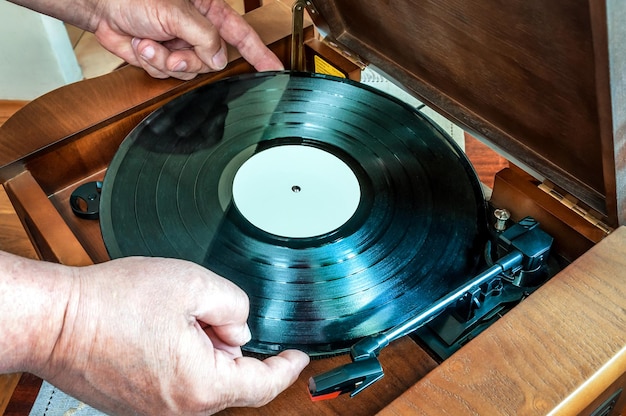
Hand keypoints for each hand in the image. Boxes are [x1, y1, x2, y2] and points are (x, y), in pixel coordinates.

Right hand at [33, 256, 308, 414]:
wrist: (56, 320)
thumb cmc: (113, 304)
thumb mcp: (193, 285)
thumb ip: (235, 306)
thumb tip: (241, 328)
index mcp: (202, 385)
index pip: (262, 385)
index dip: (286, 368)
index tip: (298, 357)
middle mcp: (180, 407)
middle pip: (230, 374)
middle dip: (226, 339)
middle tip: (201, 307)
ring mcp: (155, 408)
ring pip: (201, 373)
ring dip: (199, 343)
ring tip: (167, 316)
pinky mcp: (137, 400)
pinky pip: (176, 378)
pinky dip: (179, 353)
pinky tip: (154, 329)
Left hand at [91, 0, 283, 78]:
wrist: (102, 6)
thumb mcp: (177, 11)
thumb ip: (204, 37)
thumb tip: (219, 60)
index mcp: (209, 12)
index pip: (243, 36)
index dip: (260, 55)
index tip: (275, 70)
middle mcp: (197, 31)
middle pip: (211, 62)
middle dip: (188, 59)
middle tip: (170, 47)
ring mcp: (181, 46)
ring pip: (189, 72)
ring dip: (165, 61)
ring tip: (150, 41)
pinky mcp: (163, 58)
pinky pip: (167, 74)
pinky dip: (152, 63)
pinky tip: (142, 45)